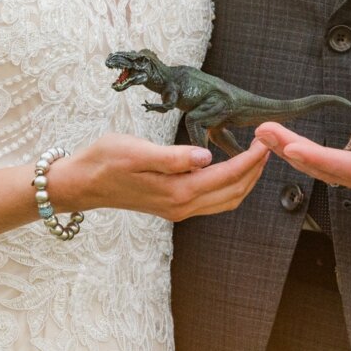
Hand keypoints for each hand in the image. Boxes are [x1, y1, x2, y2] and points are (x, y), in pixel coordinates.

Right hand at [48, 133, 269, 220]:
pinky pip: (213, 201)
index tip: (265, 141)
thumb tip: (207, 157)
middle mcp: (182, 206)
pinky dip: (230, 186)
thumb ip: (174, 156)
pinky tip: (232, 169)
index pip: (226, 175)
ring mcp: (179, 210)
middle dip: (255, 170)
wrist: (82, 183)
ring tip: (256, 155)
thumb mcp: (137, 152)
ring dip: (246, 179)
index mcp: (177, 191)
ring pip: (226, 200)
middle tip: (268, 144)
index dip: (250, 159)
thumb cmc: (105, 161)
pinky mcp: (173, 207)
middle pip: (233, 192)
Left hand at [254, 122, 350, 211]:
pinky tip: (289, 146)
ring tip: (267, 134)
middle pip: (332, 170)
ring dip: (297, 153)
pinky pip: (336, 166)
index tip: (293, 149)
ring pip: (330, 169)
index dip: (323, 160)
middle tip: (263, 132)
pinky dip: (310, 155)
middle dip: (296, 153)